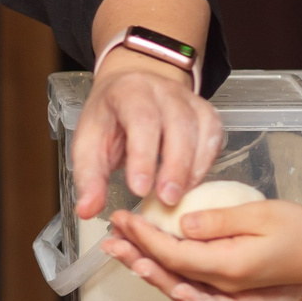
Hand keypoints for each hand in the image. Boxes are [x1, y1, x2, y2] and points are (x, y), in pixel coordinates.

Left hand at [73, 62, 223, 216]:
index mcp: (128, 92)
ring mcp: (187, 99)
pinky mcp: (204, 111)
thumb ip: (89, 177)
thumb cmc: (109, 120)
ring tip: (178, 197)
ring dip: (191, 168)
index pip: (141, 119)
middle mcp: (162, 90)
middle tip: (166, 200)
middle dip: (174, 166)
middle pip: (178, 124)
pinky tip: (191, 182)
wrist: (128, 90)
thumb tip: (88, 210)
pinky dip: (205, 162)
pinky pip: (213, 135)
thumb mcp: (89, 144)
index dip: (143, 155)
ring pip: (200, 129)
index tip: (140, 189)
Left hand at [100, 195, 301, 300]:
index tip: (123, 219)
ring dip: (146, 266)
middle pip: (169, 273)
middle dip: (135, 253)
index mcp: (230, 267)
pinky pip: (192, 288)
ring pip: (177, 283)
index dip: (145, 238)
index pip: (175, 254)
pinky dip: (169, 279)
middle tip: (110, 236)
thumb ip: (221, 221)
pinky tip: (152, 268)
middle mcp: (224, 287)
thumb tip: (183, 224)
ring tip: (121, 251)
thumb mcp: (264, 216)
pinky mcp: (229, 290)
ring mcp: (227, 292)